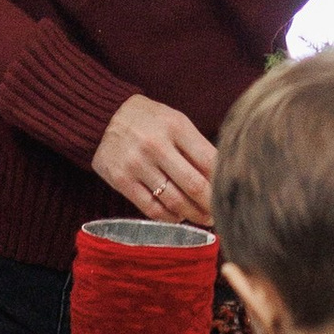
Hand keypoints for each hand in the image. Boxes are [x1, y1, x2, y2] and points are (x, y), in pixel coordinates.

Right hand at [92, 92, 217, 223]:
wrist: (105, 116)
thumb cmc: (150, 121)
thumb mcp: (176, 122)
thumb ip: (197, 148)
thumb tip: (221, 180)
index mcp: (176, 126)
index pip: (209, 162)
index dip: (222, 183)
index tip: (228, 194)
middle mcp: (156, 145)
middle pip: (194, 185)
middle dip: (211, 205)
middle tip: (220, 213)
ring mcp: (137, 164)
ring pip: (174, 201)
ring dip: (193, 215)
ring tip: (203, 218)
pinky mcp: (121, 180)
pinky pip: (152, 208)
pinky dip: (170, 218)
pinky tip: (178, 216)